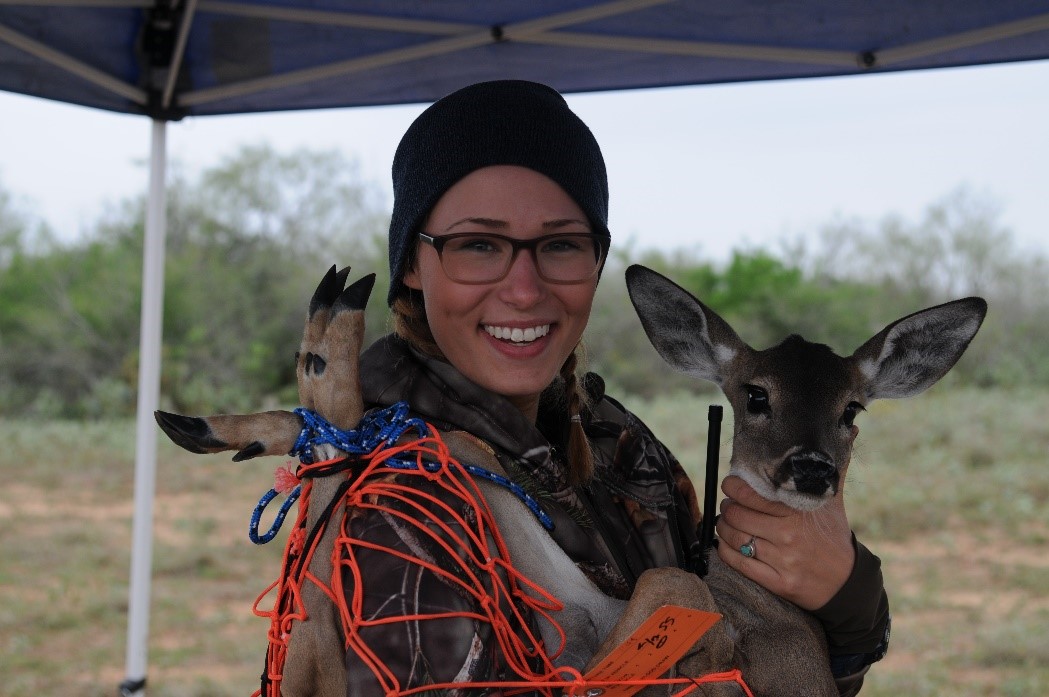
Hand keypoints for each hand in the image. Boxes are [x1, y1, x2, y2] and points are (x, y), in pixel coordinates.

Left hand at [715, 475, 853, 610]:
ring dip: (723, 528)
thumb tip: (850, 431)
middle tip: (728, 504)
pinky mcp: (778, 582)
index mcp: (797, 513)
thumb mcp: (833, 501)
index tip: (730, 485)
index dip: (733, 487)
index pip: (750, 495)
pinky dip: (725, 551)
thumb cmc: (834, 535)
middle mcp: (789, 535)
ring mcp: (783, 560)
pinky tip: (725, 543)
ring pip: (735, 539)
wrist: (847, 581)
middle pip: (737, 516)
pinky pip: (739, 563)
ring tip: (725, 522)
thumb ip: (831, 470)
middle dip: (727, 507)